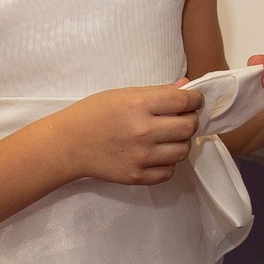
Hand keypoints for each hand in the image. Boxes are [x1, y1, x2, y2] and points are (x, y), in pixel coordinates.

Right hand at [57, 84, 200, 185]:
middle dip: (191, 120)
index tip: (194, 101)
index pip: (184, 100)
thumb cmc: (93, 113)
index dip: (196, 100)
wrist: (68, 144)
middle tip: (182, 118)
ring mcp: (141, 156)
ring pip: (183, 151)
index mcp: (139, 104)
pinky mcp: (136, 176)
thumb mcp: (123, 94)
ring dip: (181, 142)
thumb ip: (157, 92)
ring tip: (169, 137)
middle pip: (189, 127)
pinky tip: (158, 154)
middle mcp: (143, 131)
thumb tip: (186, 87)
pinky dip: (168, 162)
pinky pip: (169, 171)